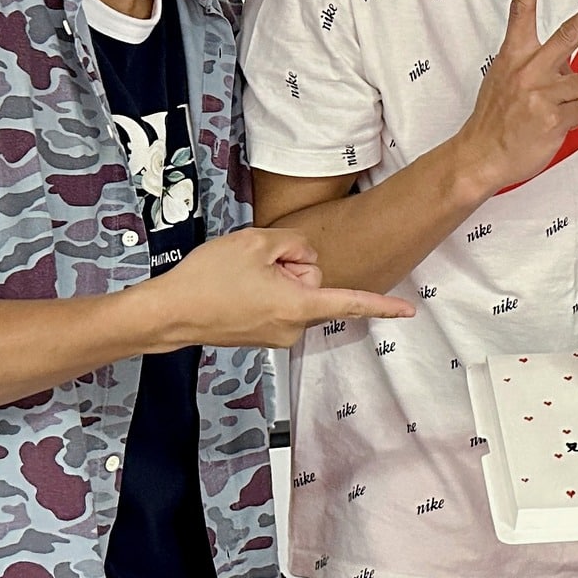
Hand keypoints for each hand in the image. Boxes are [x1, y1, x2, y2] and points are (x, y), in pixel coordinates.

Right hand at [142, 227, 412, 349]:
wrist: (168, 313)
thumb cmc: (208, 278)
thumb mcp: (257, 241)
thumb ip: (294, 242)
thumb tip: (303, 257)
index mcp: (299, 307)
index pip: (350, 303)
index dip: (382, 305)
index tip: (409, 311)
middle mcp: (293, 328)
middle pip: (313, 281)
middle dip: (291, 266)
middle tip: (254, 265)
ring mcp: (277, 335)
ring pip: (294, 290)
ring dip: (274, 278)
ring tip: (239, 279)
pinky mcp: (262, 335)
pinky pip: (278, 302)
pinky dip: (263, 290)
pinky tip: (237, 289)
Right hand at [450, 0, 577, 197]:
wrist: (480, 156)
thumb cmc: (495, 118)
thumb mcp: (503, 80)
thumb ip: (533, 65)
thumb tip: (568, 64)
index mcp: (513, 56)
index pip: (520, 13)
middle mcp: (528, 69)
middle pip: (569, 33)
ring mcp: (542, 93)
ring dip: (573, 99)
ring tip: (549, 112)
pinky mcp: (554, 118)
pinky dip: (573, 119)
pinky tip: (551, 126)